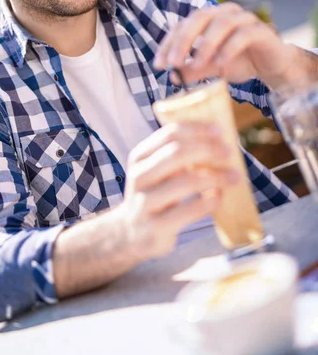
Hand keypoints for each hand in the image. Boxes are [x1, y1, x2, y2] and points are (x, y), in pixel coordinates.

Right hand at [120, 123, 239, 260]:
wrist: (131, 235)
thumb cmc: (154, 196)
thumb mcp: (156, 172)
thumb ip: (176, 156)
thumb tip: (217, 140)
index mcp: (140, 157)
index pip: (169, 134)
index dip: (197, 129)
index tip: (219, 131)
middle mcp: (139, 176)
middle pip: (176, 153)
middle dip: (207, 150)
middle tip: (228, 153)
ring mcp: (145, 202)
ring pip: (186, 181)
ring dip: (216, 177)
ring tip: (234, 177)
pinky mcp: (156, 227)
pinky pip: (188, 211)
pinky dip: (209, 202)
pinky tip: (219, 197)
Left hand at [154, 2, 298, 87]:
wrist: (272, 65)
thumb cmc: (239, 61)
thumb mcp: (211, 68)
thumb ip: (193, 70)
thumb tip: (173, 77)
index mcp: (208, 18)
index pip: (182, 25)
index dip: (168, 44)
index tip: (159, 65)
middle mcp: (224, 12)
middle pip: (199, 18)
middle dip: (183, 41)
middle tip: (173, 63)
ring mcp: (244, 19)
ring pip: (221, 24)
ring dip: (206, 46)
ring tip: (197, 66)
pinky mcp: (261, 30)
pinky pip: (243, 35)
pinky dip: (229, 50)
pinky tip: (220, 66)